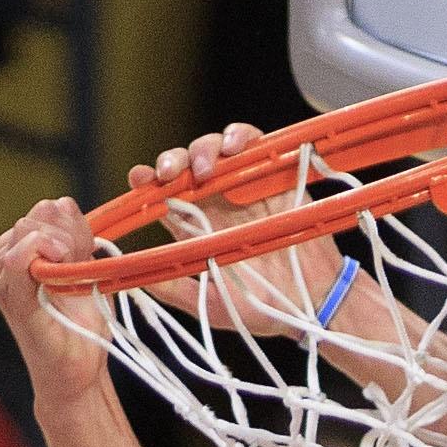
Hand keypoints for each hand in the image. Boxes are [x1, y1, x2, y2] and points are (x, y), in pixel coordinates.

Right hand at [0, 197, 113, 408]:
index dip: (73, 220)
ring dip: (59, 243)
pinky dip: (36, 254)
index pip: (45, 210)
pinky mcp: (12, 301)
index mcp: (23, 251)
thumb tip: (65, 205)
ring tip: (73, 271)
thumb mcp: (85, 273)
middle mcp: (5, 261)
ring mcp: (4, 280)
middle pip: (36, 217)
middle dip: (68, 232)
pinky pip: (14, 262)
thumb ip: (76, 240)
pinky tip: (58, 262)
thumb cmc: (81, 326)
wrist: (79, 372)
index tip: (89, 246)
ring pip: (25, 231)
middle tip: (81, 261)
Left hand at [125, 124, 350, 333]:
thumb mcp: (211, 305)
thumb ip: (173, 290)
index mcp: (196, 228)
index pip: (164, 195)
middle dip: (170, 162)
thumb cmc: (265, 309)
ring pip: (212, 150)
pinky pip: (251, 142)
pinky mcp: (272, 175)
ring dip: (201, 150)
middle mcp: (216, 203)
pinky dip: (239, 137)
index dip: (147, 182)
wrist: (314, 304)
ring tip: (203, 168)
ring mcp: (243, 187)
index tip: (139, 180)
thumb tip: (132, 277)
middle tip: (169, 174)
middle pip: (184, 166)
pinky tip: (232, 149)